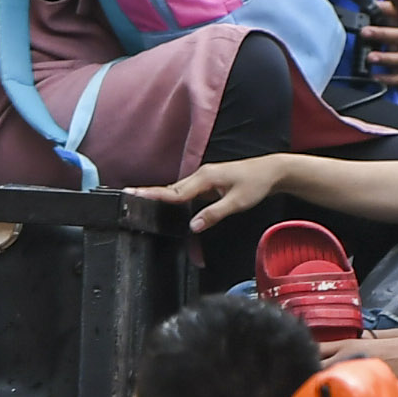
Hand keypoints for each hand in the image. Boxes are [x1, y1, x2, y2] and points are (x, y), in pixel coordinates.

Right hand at [132, 155, 291, 232]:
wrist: (271, 171)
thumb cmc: (256, 184)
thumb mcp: (237, 203)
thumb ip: (214, 214)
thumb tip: (193, 226)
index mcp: (205, 178)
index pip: (174, 191)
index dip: (153, 194)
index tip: (134, 194)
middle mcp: (201, 176)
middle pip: (170, 189)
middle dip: (148, 192)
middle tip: (126, 195)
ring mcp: (203, 179)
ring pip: (177, 190)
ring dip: (158, 194)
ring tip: (137, 198)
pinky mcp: (207, 184)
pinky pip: (185, 192)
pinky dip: (173, 197)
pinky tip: (164, 202)